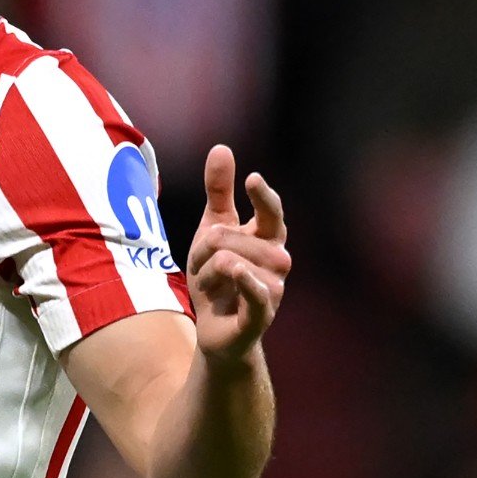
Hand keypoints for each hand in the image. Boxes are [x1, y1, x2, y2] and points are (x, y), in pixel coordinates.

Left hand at [186, 145, 289, 364]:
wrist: (215, 330)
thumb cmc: (218, 277)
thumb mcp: (212, 229)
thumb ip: (219, 191)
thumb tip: (222, 147)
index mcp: (267, 239)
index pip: (271, 213)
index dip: (263, 197)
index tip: (251, 179)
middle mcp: (277, 262)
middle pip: (231, 237)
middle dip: (204, 246)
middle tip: (200, 264)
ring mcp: (272, 289)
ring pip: (230, 261)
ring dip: (206, 271)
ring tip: (208, 284)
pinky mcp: (260, 315)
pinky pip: (257, 293)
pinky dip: (246, 281)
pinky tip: (236, 270)